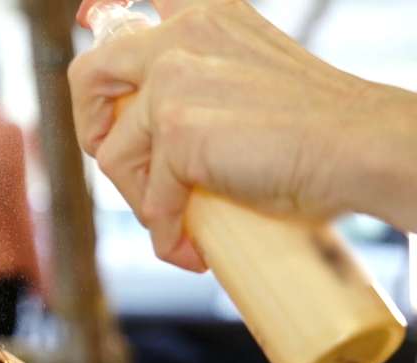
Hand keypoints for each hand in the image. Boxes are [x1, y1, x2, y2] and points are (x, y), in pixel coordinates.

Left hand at [69, 0, 416, 269]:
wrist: (360, 146)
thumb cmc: (319, 128)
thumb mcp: (248, 78)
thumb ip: (203, 83)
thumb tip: (160, 136)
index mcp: (202, 16)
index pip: (133, 11)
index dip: (104, 22)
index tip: (99, 41)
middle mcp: (179, 37)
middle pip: (89, 76)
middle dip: (91, 129)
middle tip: (124, 167)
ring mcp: (173, 81)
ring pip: (114, 155)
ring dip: (141, 201)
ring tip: (180, 225)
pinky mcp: (176, 130)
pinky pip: (149, 199)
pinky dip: (165, 233)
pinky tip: (191, 249)